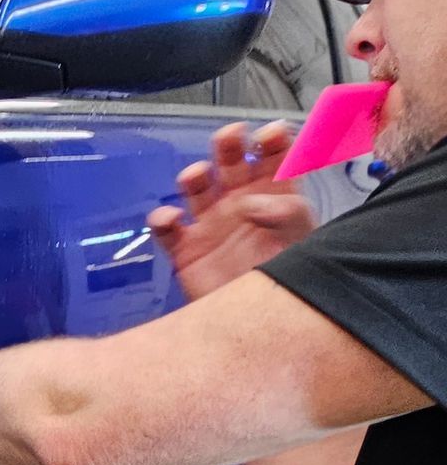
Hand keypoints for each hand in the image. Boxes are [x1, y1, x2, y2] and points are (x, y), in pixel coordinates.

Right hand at [147, 121, 316, 300]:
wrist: (256, 332)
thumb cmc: (288, 284)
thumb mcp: (301, 242)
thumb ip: (286, 213)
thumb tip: (250, 203)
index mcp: (276, 200)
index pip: (276, 161)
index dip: (274, 143)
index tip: (273, 132)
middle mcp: (242, 207)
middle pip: (234, 165)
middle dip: (230, 146)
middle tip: (231, 136)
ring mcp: (212, 228)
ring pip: (198, 189)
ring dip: (196, 176)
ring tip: (196, 176)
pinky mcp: (187, 252)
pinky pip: (168, 231)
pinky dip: (163, 221)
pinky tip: (169, 220)